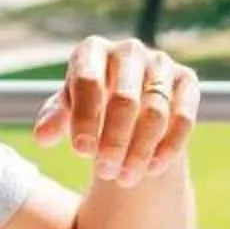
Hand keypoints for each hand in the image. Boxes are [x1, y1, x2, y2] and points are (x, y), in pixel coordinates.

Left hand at [32, 35, 197, 189]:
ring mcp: (161, 63)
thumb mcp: (67, 111)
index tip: (80, 152)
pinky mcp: (187, 80)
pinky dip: (168, 146)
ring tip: (125, 178)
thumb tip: (42, 137)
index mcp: (92, 50)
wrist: (128, 103)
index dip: (84, 118)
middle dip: (114, 140)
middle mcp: (129, 50)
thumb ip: (54, 119)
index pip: (88, 81)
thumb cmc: (88, 104)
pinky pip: (183, 116)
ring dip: (140, 150)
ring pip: (155, 112)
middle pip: (125, 99)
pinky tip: (152, 169)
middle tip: (104, 172)